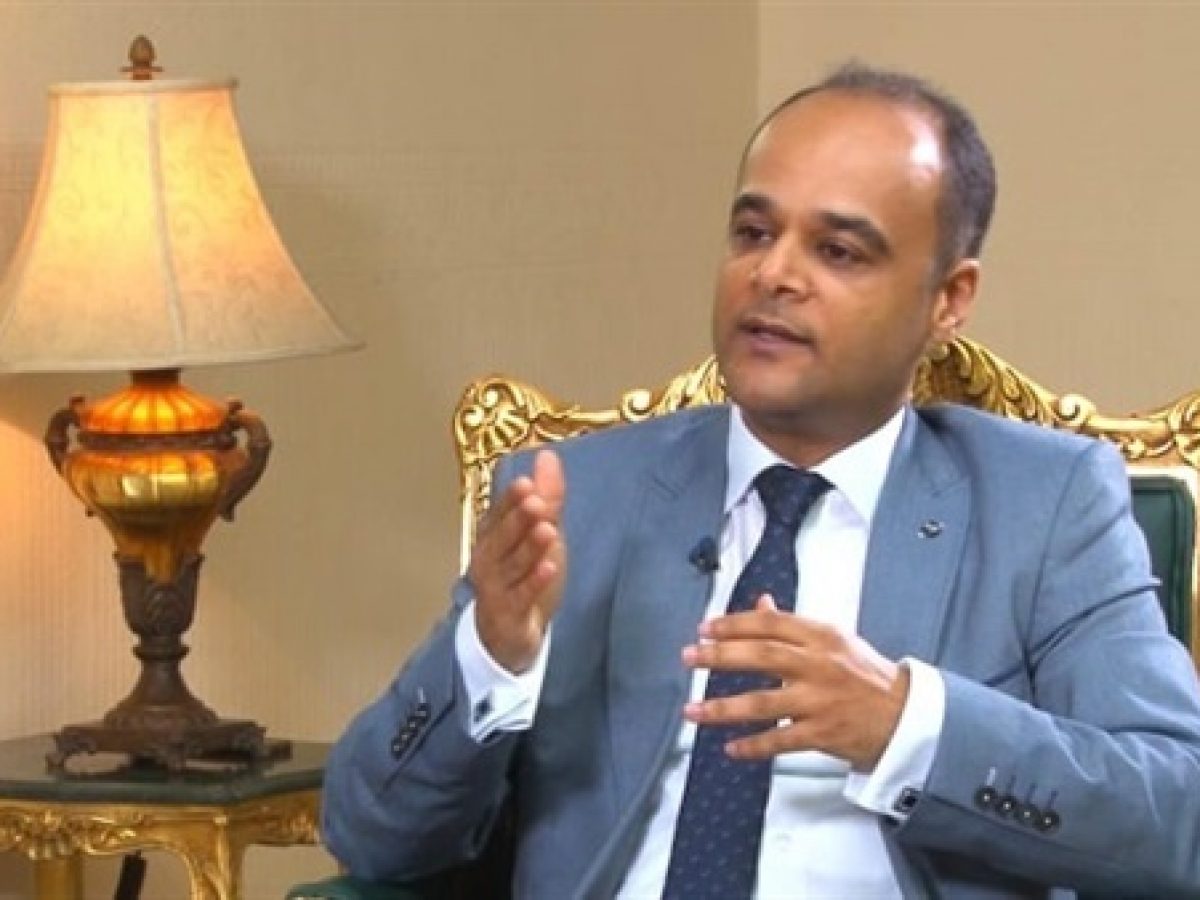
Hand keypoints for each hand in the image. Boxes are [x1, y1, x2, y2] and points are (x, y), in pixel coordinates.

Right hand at [468, 449, 565, 673]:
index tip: (525, 482)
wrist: (511, 633)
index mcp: (494, 536)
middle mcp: (489, 560)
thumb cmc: (524, 575)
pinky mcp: (509, 614)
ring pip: (513, 565)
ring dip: (530, 547)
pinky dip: (534, 582)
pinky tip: (549, 568)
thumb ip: (547, 496)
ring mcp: (497, 588)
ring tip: (548, 529)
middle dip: (518, 518)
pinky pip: (521, 596)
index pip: (499, 513)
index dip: (511, 499)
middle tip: (535, 501)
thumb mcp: (542, 532)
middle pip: (503, 537)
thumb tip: (546, 455)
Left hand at [682, 595, 908, 769]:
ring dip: (723, 707)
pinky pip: (781, 740)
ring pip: (763, 702)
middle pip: (762, 655)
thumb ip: (792, 626)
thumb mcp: (833, 641)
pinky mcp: (823, 733)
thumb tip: (760, 604)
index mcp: (822, 636)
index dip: (733, 624)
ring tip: (694, 710)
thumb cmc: (866, 676)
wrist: (905, 716)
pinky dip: (753, 745)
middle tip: (690, 657)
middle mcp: (819, 665)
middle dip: (720, 656)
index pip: (770, 623)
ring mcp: (820, 701)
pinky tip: (730, 748)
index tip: (705, 629)